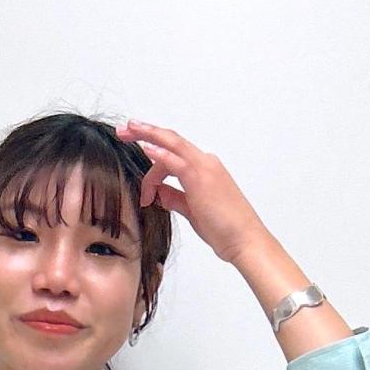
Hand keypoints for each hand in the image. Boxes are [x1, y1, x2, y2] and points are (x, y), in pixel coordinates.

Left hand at [115, 119, 265, 263]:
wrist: (245, 240)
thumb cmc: (225, 230)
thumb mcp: (193, 211)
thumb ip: (176, 198)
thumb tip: (159, 193)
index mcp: (205, 169)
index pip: (173, 155)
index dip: (152, 164)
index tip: (142, 187)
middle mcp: (205, 163)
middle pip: (171, 139)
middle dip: (145, 132)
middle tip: (124, 128)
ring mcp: (204, 168)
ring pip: (171, 143)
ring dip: (147, 135)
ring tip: (127, 132)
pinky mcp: (201, 179)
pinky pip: (176, 161)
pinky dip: (160, 153)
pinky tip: (145, 148)